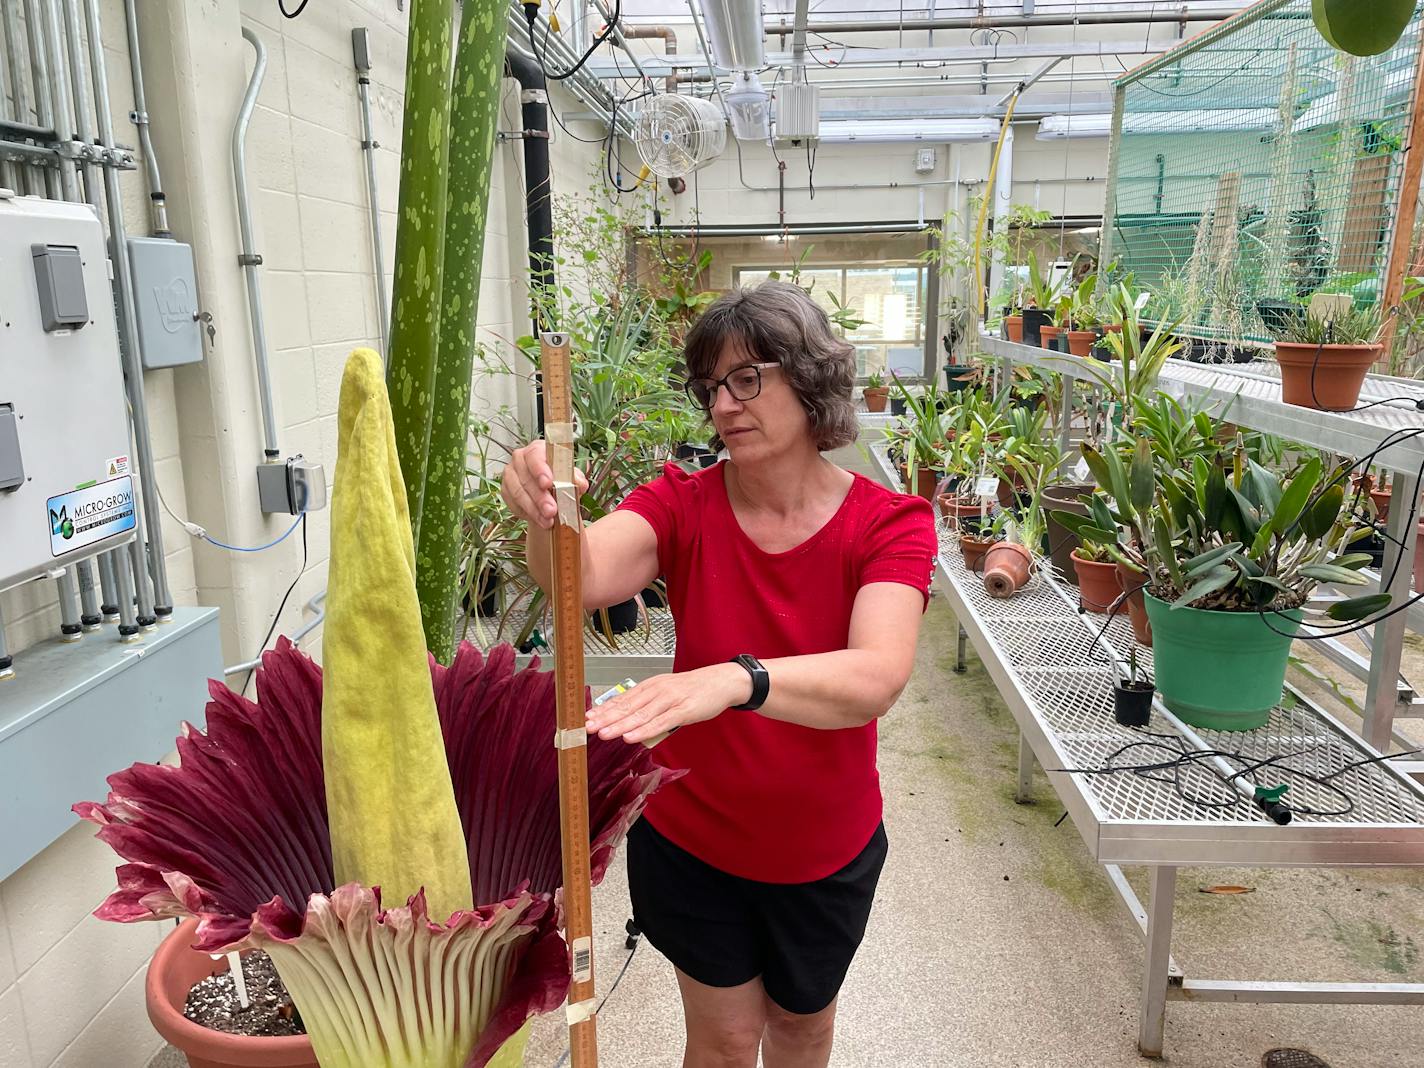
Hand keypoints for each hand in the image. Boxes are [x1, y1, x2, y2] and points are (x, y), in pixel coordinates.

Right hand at [500, 440, 588, 529]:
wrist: (550, 495)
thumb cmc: (560, 481)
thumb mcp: (572, 478)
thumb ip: (576, 479)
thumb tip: (580, 484)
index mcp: (537, 450)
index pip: (535, 455)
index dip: (540, 469)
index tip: (548, 483)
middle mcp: (520, 459)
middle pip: (526, 477)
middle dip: (540, 497)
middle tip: (551, 511)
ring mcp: (510, 474)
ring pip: (518, 493)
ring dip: (534, 509)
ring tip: (547, 520)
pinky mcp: (505, 491)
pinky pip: (513, 503)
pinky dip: (527, 513)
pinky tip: (538, 520)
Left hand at [586, 664, 750, 744]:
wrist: (721, 682)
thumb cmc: (692, 690)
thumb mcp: (666, 692)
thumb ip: (649, 706)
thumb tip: (629, 722)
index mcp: (650, 686)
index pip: (622, 699)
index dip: (604, 709)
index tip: (587, 718)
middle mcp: (657, 691)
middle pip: (627, 706)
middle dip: (606, 718)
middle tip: (587, 727)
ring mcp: (670, 700)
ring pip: (640, 715)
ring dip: (620, 725)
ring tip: (603, 734)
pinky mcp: (683, 710)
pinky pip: (660, 722)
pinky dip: (643, 731)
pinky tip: (630, 737)